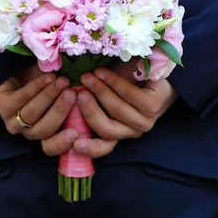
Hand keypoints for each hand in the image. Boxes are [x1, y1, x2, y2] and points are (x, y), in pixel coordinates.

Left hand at [0, 64, 79, 152]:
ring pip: (32, 114)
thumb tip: (95, 98)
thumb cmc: (52, 88)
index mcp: (47, 136)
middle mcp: (31, 133)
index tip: (76, 133)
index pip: (53, 148)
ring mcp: (15, 122)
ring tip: (63, 81)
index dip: (63, 143)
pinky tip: (49, 77)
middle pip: (44, 129)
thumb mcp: (67, 96)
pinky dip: (37, 86)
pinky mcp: (3, 107)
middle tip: (72, 94)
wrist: (22, 76)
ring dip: (48, 96)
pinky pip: (21, 98)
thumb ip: (78, 102)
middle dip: (59, 111)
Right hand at [43, 65, 177, 157]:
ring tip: (86, 77)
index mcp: (118, 133)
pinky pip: (129, 95)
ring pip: (117, 111)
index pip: (103, 148)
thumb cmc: (124, 81)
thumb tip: (61, 95)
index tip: (74, 142)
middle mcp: (131, 131)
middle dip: (89, 111)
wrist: (156, 69)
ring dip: (100, 92)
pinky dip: (113, 83)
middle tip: (76, 93)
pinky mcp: (153, 105)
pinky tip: (102, 73)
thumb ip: (86, 99)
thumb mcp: (102, 93)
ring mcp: (144, 120)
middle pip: (107, 130)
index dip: (89, 148)